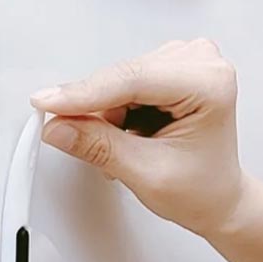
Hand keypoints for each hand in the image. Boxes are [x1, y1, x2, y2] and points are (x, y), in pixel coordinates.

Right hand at [31, 39, 244, 237]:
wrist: (216, 198)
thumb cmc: (200, 189)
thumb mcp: (145, 174)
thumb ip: (98, 146)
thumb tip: (60, 127)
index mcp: (208, 84)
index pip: (132, 80)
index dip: (83, 93)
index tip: (46, 102)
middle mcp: (200, 63)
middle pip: (121, 77)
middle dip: (92, 109)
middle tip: (70, 137)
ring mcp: (184, 63)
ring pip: (117, 81)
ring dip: (107, 114)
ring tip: (128, 147)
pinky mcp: (168, 70)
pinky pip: (122, 85)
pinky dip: (114, 111)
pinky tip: (129, 134)